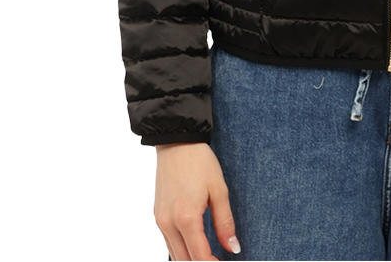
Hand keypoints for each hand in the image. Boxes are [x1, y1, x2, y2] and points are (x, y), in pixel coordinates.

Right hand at [154, 142, 239, 259]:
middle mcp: (169, 223)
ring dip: (191, 259)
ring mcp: (160, 220)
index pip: (199, 257)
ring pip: (174, 255)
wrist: (176, 141)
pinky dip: (181, 249)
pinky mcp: (157, 215)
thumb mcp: (219, 190)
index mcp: (186, 218)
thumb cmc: (200, 162)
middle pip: (184, 261)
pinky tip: (195, 245)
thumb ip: (225, 222)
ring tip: (209, 256)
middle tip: (218, 260)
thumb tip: (233, 248)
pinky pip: (168, 242)